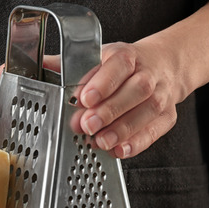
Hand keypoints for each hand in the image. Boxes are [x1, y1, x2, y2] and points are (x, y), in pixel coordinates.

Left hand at [70, 41, 180, 158]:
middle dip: (110, 110)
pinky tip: (120, 150)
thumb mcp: (99, 58)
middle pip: (136, 89)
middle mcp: (147, 73)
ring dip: (122, 130)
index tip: (85, 99)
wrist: (164, 66)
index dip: (102, 83)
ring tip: (101, 141)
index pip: (118, 65)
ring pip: (147, 111)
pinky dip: (137, 143)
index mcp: (126, 56)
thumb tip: (42, 65)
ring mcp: (161, 95)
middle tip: (88, 125)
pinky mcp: (167, 116)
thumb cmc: (123, 66)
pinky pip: (155, 130)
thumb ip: (70, 65)